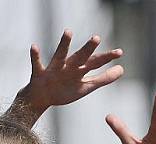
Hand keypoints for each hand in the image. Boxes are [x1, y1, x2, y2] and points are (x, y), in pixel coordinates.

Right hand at [8, 30, 123, 118]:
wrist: (42, 98)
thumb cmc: (65, 90)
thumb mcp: (86, 86)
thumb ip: (103, 78)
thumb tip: (121, 69)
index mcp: (79, 70)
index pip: (95, 62)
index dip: (106, 58)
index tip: (120, 52)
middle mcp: (68, 66)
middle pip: (80, 57)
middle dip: (88, 49)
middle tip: (97, 38)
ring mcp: (54, 69)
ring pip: (59, 55)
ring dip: (63, 45)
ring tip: (68, 32)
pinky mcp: (40, 73)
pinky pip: (37, 64)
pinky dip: (35, 56)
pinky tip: (34, 46)